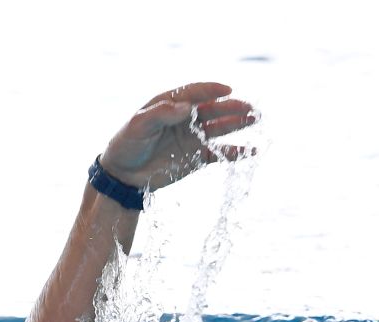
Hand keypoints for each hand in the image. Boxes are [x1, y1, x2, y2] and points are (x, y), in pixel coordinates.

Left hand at [98, 81, 256, 192]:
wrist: (122, 175)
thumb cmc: (126, 144)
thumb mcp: (138, 125)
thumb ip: (162, 113)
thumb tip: (187, 107)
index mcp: (171, 104)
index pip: (195, 93)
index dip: (211, 90)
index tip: (226, 90)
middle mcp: (186, 118)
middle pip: (213, 109)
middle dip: (232, 107)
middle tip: (250, 107)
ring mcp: (193, 137)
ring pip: (220, 128)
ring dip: (238, 123)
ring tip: (256, 118)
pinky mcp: (196, 157)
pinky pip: (219, 153)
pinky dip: (235, 152)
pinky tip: (253, 150)